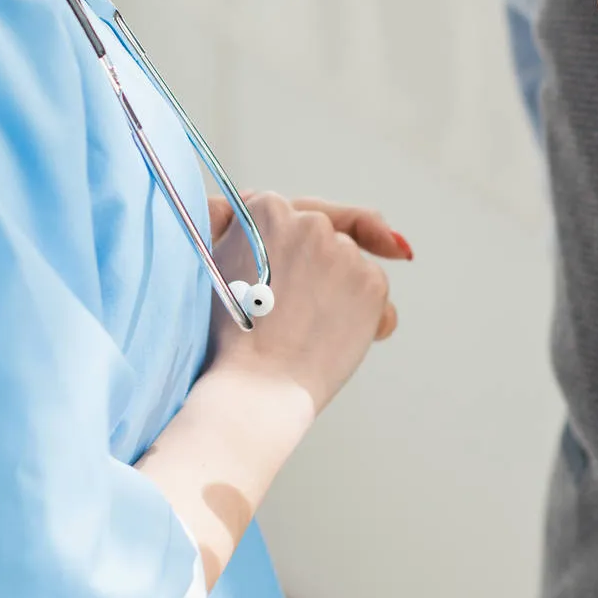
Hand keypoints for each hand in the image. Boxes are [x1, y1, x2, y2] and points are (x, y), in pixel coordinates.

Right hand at [139, 192, 409, 589]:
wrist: (254, 387)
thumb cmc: (228, 340)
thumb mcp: (221, 269)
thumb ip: (249, 236)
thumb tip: (285, 220)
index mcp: (264, 210)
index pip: (289, 213)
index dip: (296, 239)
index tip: (305, 254)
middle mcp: (308, 221)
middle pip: (323, 235)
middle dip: (319, 267)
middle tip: (306, 307)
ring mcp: (343, 251)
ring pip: (351, 264)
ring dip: (342, 293)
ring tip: (314, 334)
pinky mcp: (371, 283)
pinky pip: (376, 291)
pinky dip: (369, 315)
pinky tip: (346, 340)